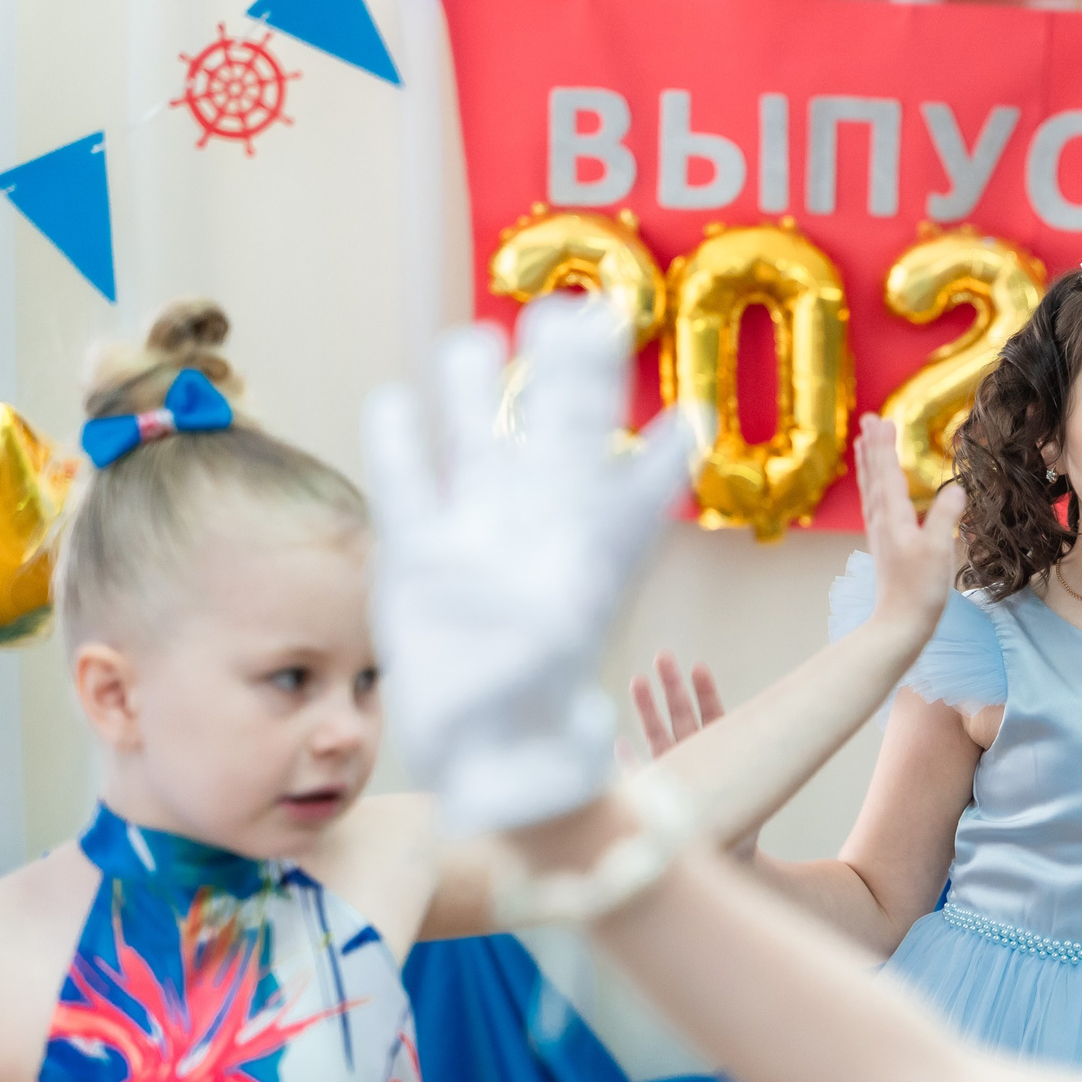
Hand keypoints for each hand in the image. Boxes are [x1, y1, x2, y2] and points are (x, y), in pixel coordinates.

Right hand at [363, 296, 688, 833]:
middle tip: (581, 314)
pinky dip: (401, 447)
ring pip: (483, 449)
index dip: (657, 451)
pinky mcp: (420, 565)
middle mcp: (541, 539)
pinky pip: (410, 491)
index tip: (687, 414)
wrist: (483, 767)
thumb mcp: (550, 673)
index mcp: (593, 559)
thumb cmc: (535, 731)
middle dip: (569, 380)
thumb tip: (541, 612)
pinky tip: (394, 402)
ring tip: (477, 339)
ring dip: (479, 397)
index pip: (635, 488)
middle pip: (559, 439)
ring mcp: (478, 545)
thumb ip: (551, 618)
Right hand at [626, 650, 759, 861]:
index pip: (714, 717)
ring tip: (638, 679)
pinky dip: (631, 764)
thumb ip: (754, 774)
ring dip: (648, 710)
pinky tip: (619, 745)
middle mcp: (698, 758)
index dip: (706, 693)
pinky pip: (643, 777)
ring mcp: (677, 773)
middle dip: (672, 687)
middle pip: (683, 717)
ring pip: (659, 736)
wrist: (732, 858)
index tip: (698, 667)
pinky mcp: (660, 795)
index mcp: (723, 753)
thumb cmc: (748, 824)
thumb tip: (772, 738)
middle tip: (663, 655)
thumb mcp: (756, 799)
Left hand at [855, 412, 966, 633]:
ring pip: (871, 489)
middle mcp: (881, 522)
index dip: (885, 445)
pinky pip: (874, 505)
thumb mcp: (939, 551)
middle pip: (874, 476)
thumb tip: (957, 488)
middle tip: (868, 419)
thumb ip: (946, 517)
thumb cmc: (920, 591)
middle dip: (873, 446)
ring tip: (864, 443)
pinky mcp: (884, 546)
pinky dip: (873, 487)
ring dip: (868, 463)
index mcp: (894, 518)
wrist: (900, 625)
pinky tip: (877, 489)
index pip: (888, 473)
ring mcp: (880, 534)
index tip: (882, 418)